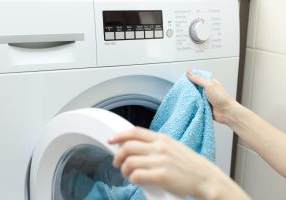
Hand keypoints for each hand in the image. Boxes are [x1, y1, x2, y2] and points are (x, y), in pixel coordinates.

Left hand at [108, 127, 226, 198]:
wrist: (205, 178)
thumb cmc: (190, 164)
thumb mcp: (173, 147)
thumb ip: (156, 145)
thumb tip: (138, 147)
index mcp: (162, 139)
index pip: (135, 132)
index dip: (120, 135)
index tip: (111, 140)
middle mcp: (159, 148)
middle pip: (128, 146)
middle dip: (118, 155)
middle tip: (117, 162)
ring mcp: (160, 161)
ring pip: (130, 162)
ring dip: (124, 169)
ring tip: (127, 174)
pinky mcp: (161, 176)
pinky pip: (137, 175)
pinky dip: (132, 178)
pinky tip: (135, 180)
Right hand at [186, 70, 235, 123]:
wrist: (226, 112)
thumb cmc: (221, 97)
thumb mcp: (208, 85)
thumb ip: (197, 79)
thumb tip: (188, 71)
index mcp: (209, 83)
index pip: (197, 78)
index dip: (189, 78)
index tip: (181, 80)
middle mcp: (206, 90)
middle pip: (194, 88)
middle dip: (188, 89)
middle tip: (181, 90)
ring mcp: (205, 99)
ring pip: (194, 97)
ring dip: (190, 98)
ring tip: (182, 97)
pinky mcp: (203, 107)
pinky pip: (195, 105)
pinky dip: (192, 105)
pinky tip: (187, 104)